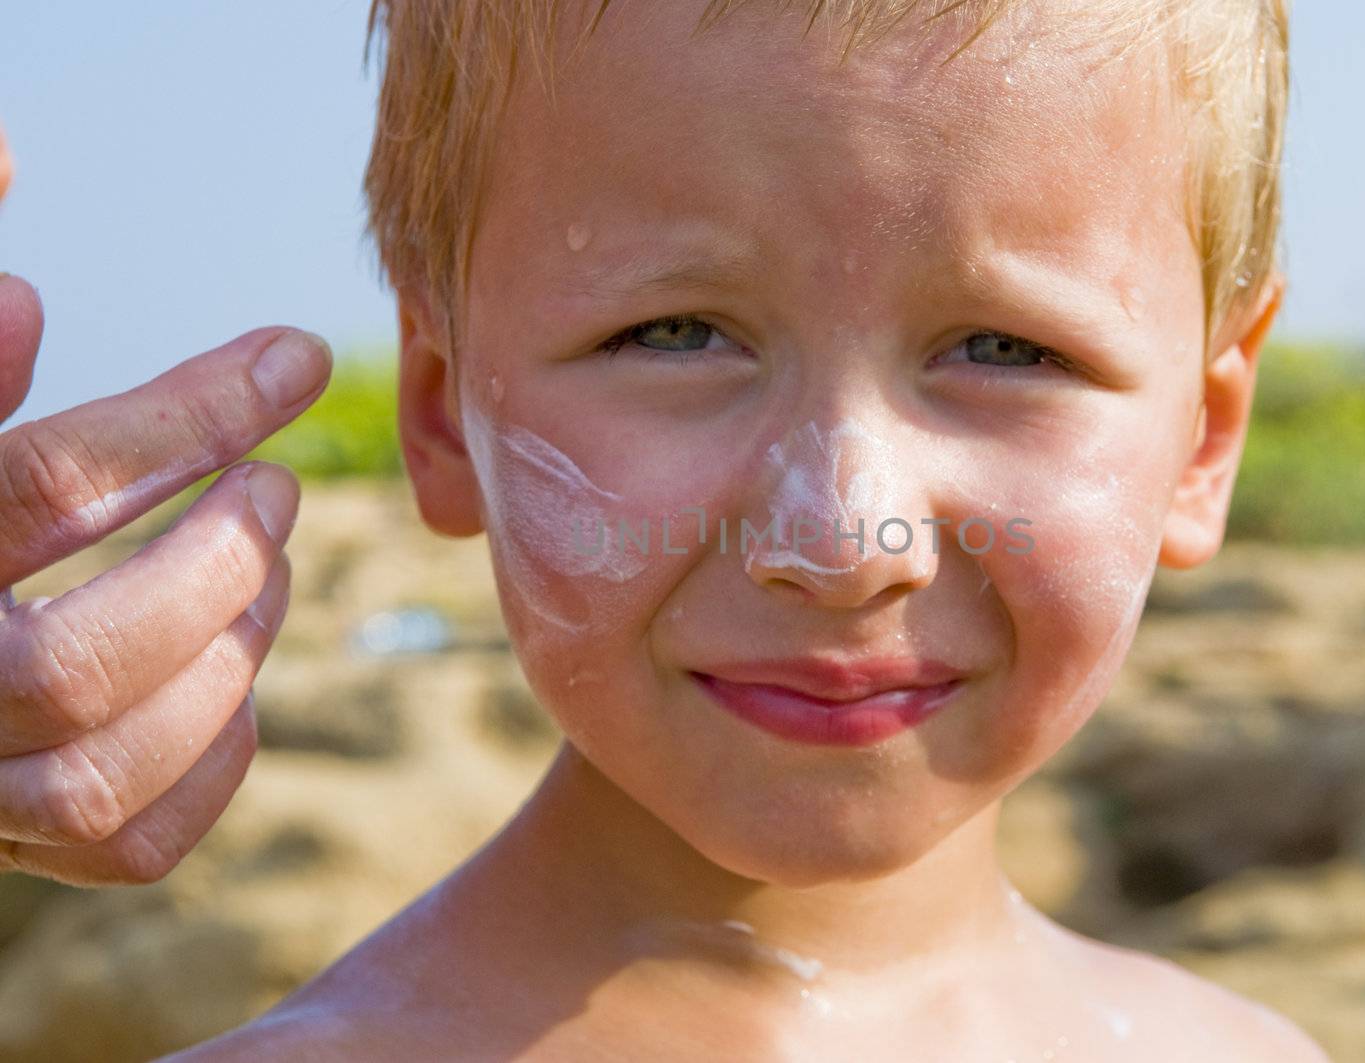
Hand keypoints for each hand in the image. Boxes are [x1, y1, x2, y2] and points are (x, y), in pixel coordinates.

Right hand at [0, 272, 331, 884]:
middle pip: (72, 665)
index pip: (38, 488)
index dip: (186, 412)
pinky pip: (128, 841)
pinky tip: (238, 674)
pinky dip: (213, 756)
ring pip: (101, 770)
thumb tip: (15, 167)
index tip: (297, 355)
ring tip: (270, 563)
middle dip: (210, 563)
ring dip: (225, 654)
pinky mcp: (6, 846)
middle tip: (280, 485)